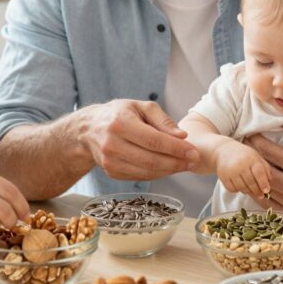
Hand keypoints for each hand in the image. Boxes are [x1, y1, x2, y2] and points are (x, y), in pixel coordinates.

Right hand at [76, 100, 198, 179]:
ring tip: (185, 165)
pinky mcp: (112, 172)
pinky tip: (169, 167)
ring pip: (147, 171)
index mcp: (120, 123)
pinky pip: (141, 176)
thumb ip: (163, 120)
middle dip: (177, 162)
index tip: (194, 152)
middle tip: (194, 161)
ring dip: (170, 170)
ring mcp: (110, 161)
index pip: (154, 140)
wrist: (88, 130)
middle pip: (151, 159)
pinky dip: (158, 174)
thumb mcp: (140, 107)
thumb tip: (182, 136)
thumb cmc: (118, 114)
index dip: (176, 148)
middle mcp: (112, 144)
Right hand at [214, 142, 272, 201]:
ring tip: (250, 190)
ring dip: (248, 191)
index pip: (259, 173)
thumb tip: (269, 182)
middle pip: (251, 183)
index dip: (263, 183)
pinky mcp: (223, 176)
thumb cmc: (244, 156)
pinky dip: (237, 190)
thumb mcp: (256, 158)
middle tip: (261, 195)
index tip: (266, 191)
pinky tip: (240, 186)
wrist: (224, 150)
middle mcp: (240, 164)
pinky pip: (232, 189)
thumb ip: (265, 169)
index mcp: (251, 159)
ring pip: (242, 188)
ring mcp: (231, 171)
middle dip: (257, 191)